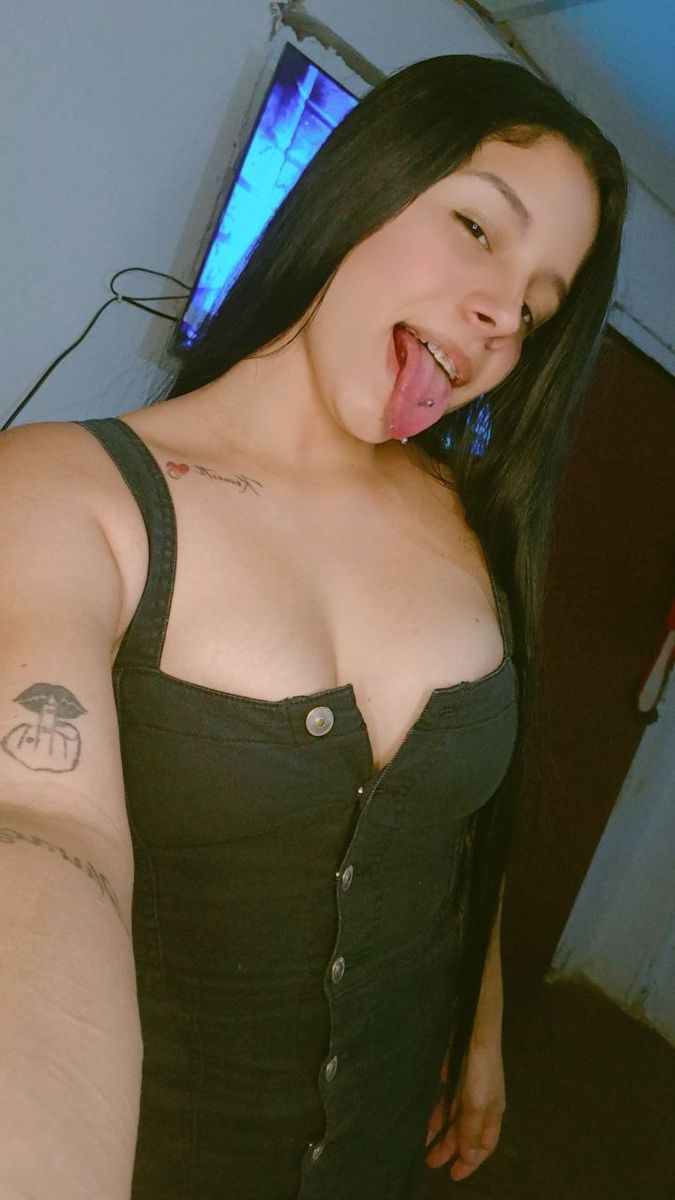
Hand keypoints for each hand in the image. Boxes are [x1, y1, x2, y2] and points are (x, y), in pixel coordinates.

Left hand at [425, 1036, 504, 1180]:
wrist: (474, 1029)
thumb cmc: (480, 1069)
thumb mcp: (477, 1104)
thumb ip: (471, 1131)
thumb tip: (468, 1157)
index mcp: (493, 1113)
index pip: (484, 1145)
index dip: (472, 1162)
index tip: (454, 1175)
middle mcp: (481, 1104)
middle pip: (466, 1134)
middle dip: (451, 1150)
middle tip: (431, 1164)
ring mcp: (467, 1091)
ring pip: (454, 1120)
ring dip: (441, 1135)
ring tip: (425, 1149)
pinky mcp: (454, 1078)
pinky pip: (445, 1104)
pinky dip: (437, 1117)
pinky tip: (426, 1126)